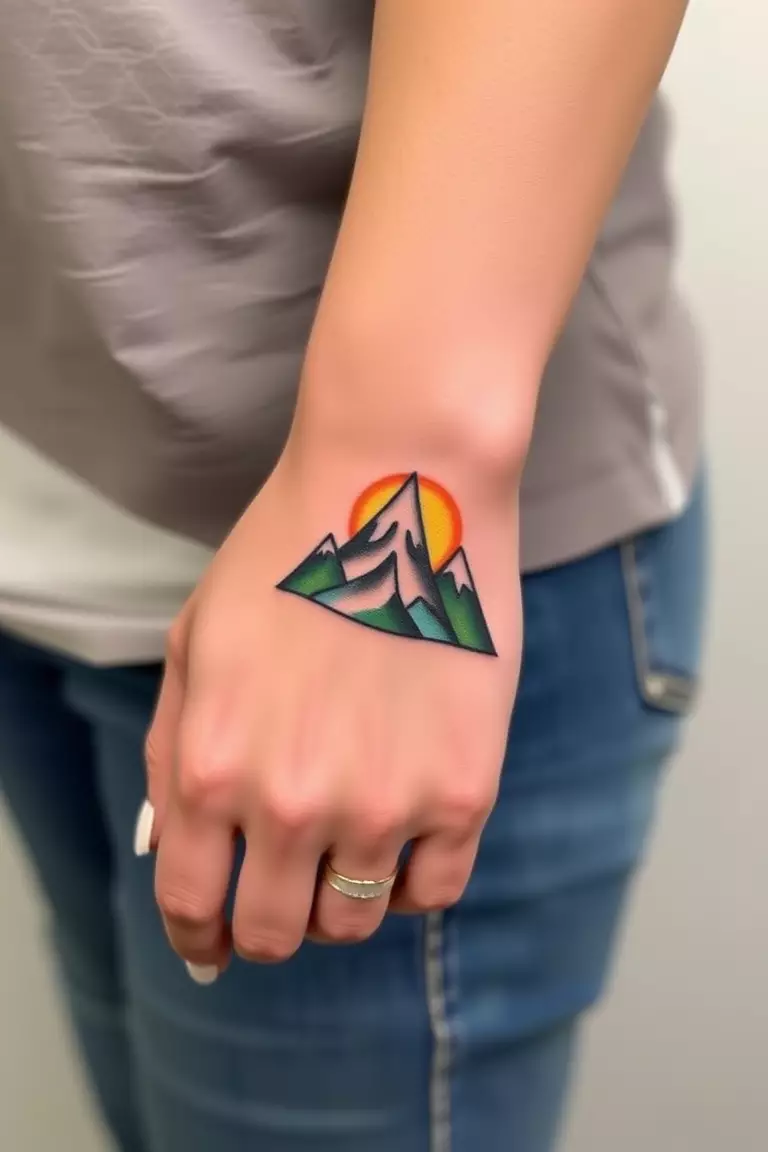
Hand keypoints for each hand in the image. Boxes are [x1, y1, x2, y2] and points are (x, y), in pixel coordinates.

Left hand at [145, 452, 520, 974]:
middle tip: (285, 892)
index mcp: (210, 769)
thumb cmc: (289, 557)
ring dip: (341, 899)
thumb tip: (176, 851)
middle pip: (276, 935)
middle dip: (269, 925)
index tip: (212, 945)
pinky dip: (413, 882)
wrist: (401, 494)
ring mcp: (384, 804)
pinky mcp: (465, 791)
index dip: (199, 940)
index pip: (194, 909)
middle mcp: (292, 804)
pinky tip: (405, 836)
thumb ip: (173, 756)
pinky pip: (436, 892)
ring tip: (349, 841)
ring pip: (355, 922)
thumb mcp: (194, 644)